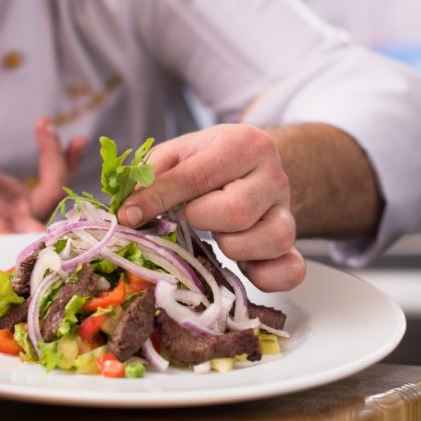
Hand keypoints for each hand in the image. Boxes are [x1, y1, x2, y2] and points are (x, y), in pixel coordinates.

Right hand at [0, 103, 86, 235]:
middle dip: (53, 182)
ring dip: (60, 163)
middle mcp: (0, 222)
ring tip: (45, 124)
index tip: (34, 219)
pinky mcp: (32, 204)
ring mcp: (20, 215)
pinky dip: (68, 165)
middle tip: (47, 136)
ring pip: (54, 199)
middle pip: (36, 218)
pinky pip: (58, 188)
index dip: (17, 231)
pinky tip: (76, 141)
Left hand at [117, 124, 303, 291]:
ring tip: (218, 236)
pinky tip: (245, 268)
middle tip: (191, 216)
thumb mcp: (180, 154)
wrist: (254, 164)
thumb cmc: (210, 161)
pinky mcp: (292, 245)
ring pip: (270, 239)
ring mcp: (287, 212)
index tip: (129, 216)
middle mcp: (273, 176)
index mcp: (243, 144)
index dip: (156, 200)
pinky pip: (292, 269)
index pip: (196, 177)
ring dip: (233, 246)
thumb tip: (127, 211)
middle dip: (201, 220)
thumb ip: (151, 175)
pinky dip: (267, 277)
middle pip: (237, 211)